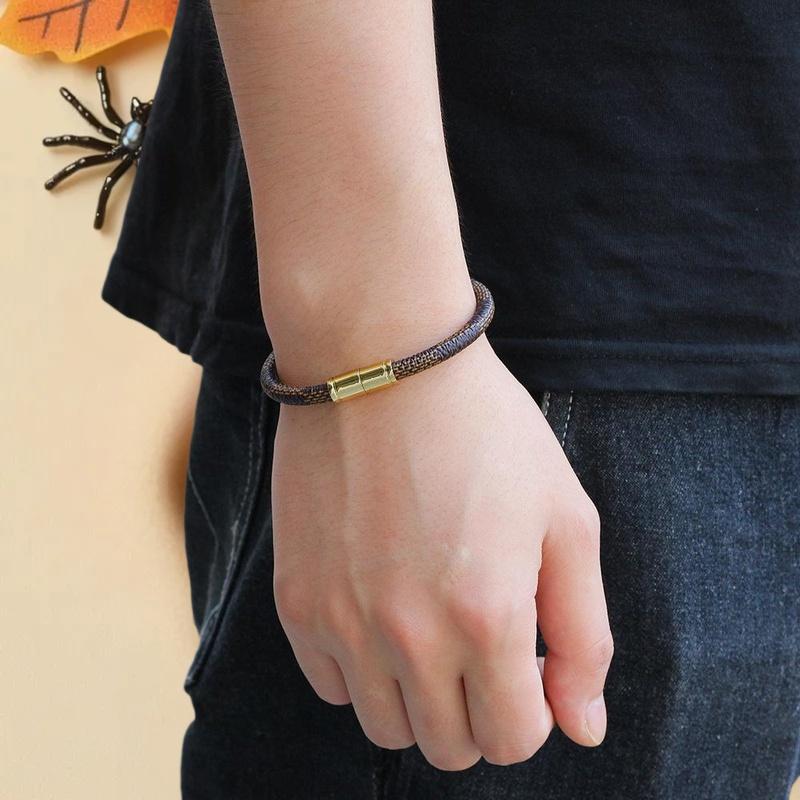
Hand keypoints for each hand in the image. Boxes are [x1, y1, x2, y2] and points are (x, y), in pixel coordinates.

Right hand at [271, 335, 613, 769]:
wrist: (382, 363)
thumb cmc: (486, 432)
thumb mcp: (565, 520)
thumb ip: (583, 637)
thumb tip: (583, 729)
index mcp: (487, 617)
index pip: (512, 740)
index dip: (531, 710)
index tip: (526, 663)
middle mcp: (407, 636)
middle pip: (447, 746)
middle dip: (478, 709)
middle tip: (482, 642)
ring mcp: (341, 620)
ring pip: (385, 727)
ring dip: (418, 697)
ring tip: (430, 626)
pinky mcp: (296, 600)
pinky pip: (330, 684)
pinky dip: (362, 668)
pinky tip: (381, 608)